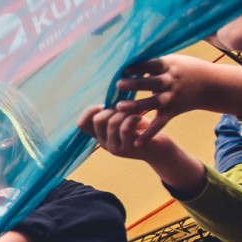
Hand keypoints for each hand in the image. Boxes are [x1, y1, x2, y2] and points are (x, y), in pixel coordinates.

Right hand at [78, 105, 206, 194]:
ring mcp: (114, 148)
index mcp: (100, 135)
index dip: (90, 111)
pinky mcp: (127, 149)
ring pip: (112, 122)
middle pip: (97, 120)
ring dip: (126, 113)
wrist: (160, 150)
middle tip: (125, 109)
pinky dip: (132, 119)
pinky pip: (125, 128)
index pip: (81, 124)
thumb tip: (110, 92)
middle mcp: (104, 143)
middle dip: (113, 109)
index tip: (105, 105)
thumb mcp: (125, 119)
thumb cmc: (144, 130)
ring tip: (135, 113)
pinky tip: (139, 118)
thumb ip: (113, 111)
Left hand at [112, 55, 241, 139]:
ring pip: (155, 103)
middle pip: (153, 83)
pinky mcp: (172, 111)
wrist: (209, 85)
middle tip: (118, 85)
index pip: (153, 64)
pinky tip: (137, 142)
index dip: (140, 66)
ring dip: (138, 106)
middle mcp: (171, 82)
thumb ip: (152, 61)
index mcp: (169, 66)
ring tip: (120, 108)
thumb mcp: (172, 59)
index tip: (124, 68)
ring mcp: (172, 98)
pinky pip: (160, 124)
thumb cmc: (183, 69)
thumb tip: (128, 55)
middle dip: (136, 84)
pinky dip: (150, 134)